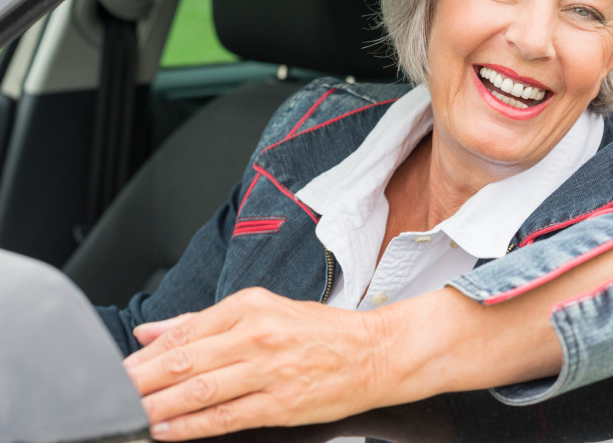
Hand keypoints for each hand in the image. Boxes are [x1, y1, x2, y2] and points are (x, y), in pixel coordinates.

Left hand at [122, 287, 386, 440]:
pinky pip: (226, 416)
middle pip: (185, 360)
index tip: (120, 370)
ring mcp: (269, 370)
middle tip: (112, 395)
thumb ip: (204, 321)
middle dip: (142, 381)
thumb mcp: (264, 310)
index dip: (146, 355)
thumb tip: (152, 332)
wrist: (374, 353)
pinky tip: (169, 430)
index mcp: (251, 306)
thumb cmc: (321, 332)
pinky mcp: (281, 403)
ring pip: (200, 389)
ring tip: (132, 416)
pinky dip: (192, 426)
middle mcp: (258, 334)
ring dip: (159, 406)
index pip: (185, 332)